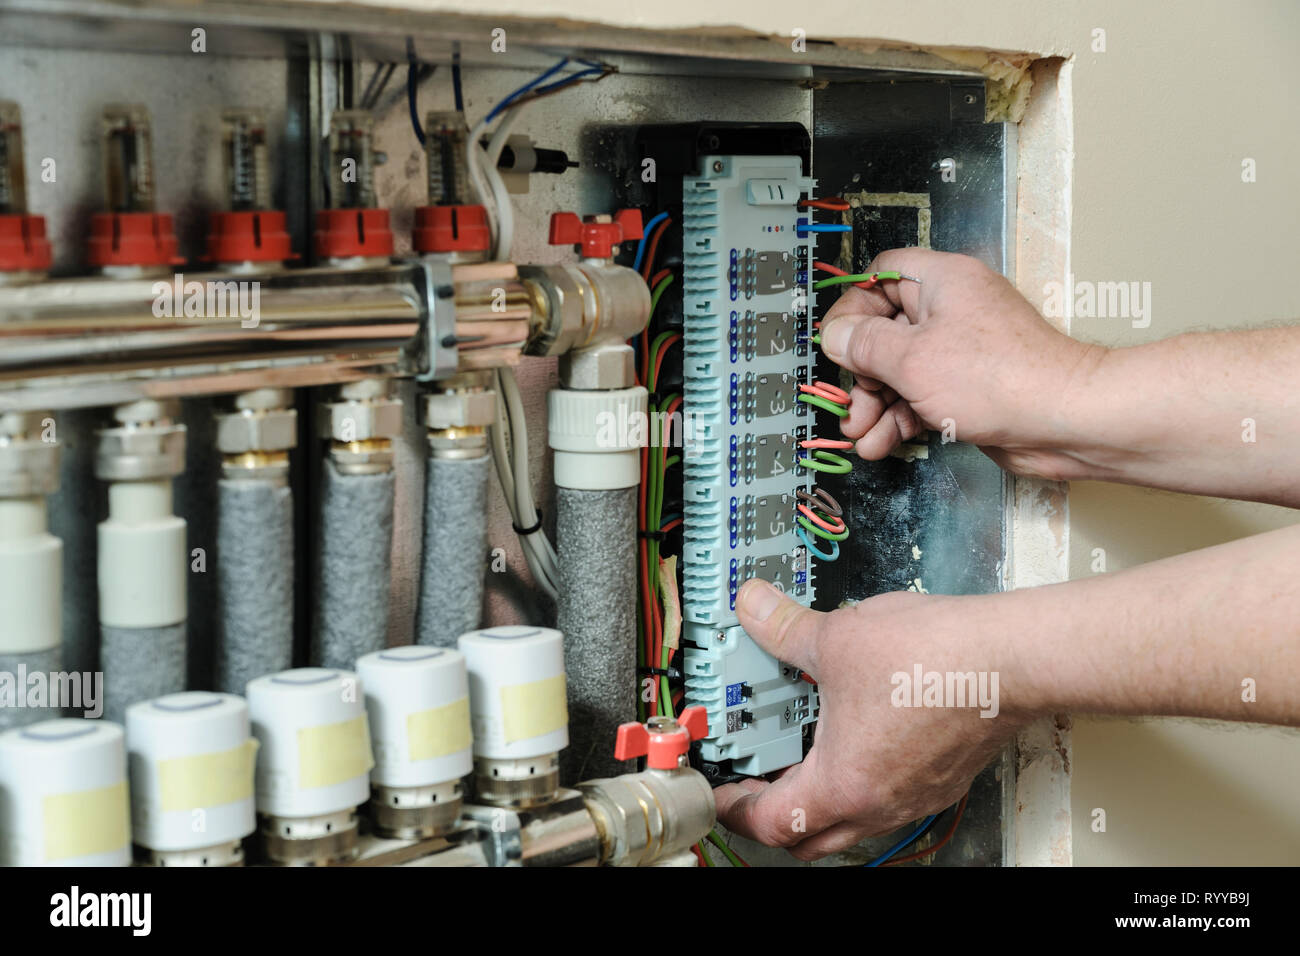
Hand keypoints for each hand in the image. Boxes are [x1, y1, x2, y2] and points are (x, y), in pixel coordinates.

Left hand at [713, 578, 1033, 860]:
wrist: (1012, 659)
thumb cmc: (935, 659)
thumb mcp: (837, 638)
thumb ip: (784, 628)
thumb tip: (755, 608)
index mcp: (842, 785)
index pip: (769, 822)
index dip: (734, 809)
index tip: (720, 792)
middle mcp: (879, 804)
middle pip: (809, 838)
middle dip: (773, 814)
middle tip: (754, 779)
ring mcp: (915, 795)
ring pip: (852, 821)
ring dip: (819, 796)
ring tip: (802, 749)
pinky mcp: (943, 777)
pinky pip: (889, 797)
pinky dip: (861, 779)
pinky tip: (858, 732)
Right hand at [821, 248, 1106, 479]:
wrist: (1062, 421)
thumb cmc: (1004, 379)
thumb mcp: (912, 359)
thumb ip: (864, 345)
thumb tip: (835, 335)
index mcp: (942, 281)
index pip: (881, 277)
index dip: (853, 307)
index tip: (837, 341)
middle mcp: (952, 310)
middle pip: (884, 332)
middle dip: (862, 373)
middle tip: (851, 401)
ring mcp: (961, 350)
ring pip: (900, 371)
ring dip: (876, 405)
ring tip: (863, 435)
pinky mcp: (967, 386)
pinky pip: (920, 396)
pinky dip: (900, 419)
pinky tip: (883, 443)